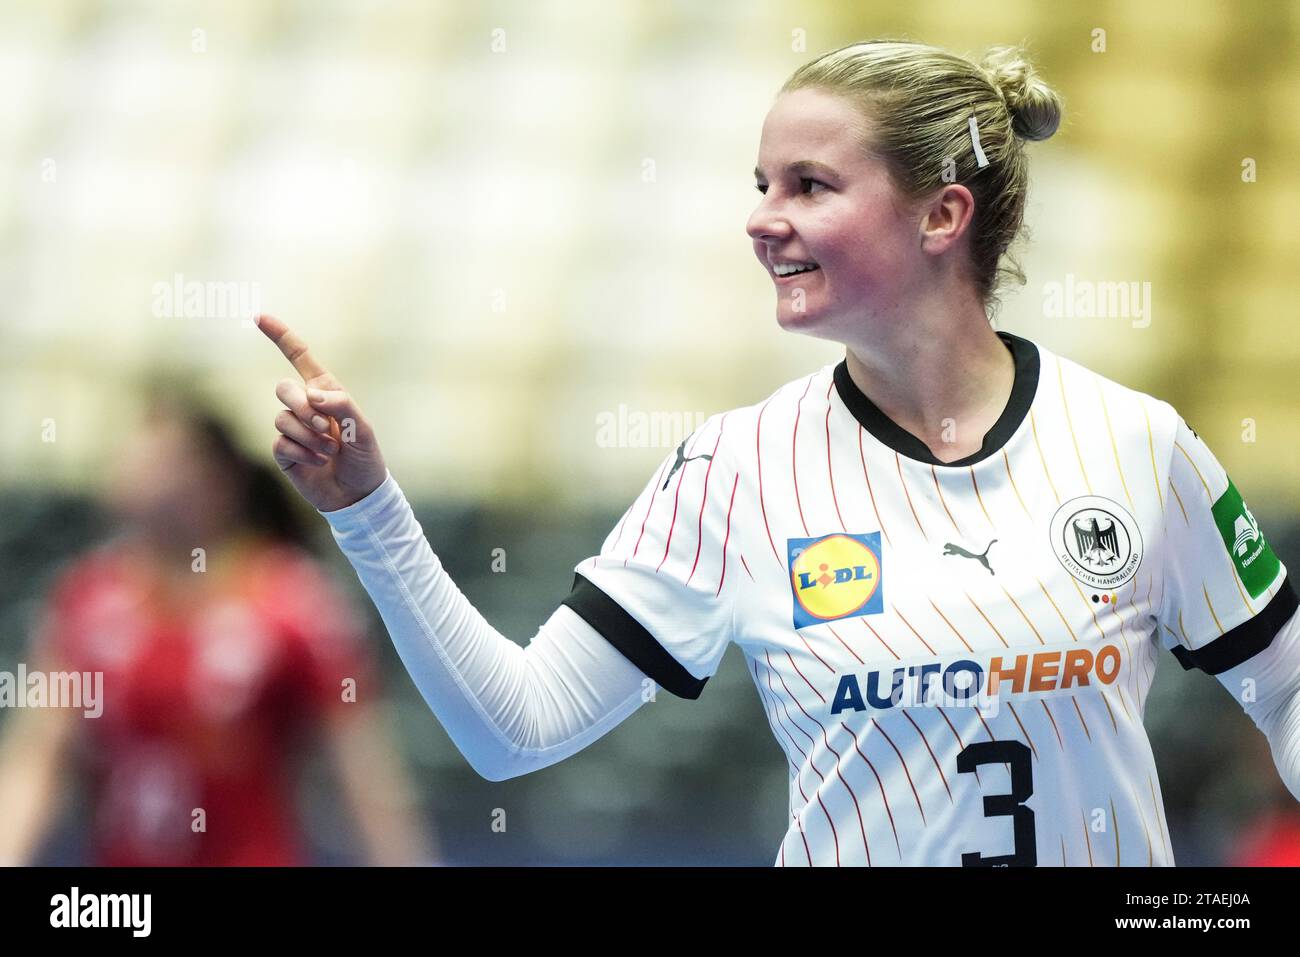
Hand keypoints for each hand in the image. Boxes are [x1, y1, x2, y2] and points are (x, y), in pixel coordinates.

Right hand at [256, 313, 387, 511]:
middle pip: (283, 389)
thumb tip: (312, 394)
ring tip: (330, 451)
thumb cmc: (365, 459)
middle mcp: (306, 406)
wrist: (358, 495)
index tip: (260, 317)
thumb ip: (342, 406)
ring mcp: (293, 429)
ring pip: (281, 419)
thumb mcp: (363, 430)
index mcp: (326, 392)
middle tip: (325, 428)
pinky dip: (302, 453)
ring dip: (308, 437)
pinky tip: (317, 463)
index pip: (299, 357)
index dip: (281, 336)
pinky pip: (281, 443)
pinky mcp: (284, 451)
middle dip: (302, 407)